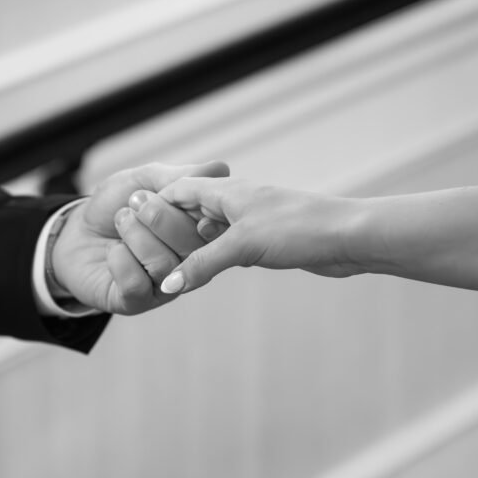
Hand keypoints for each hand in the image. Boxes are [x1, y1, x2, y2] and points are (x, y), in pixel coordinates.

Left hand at [50, 161, 229, 313]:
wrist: (76, 233)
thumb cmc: (114, 207)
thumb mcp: (143, 181)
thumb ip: (177, 177)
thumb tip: (220, 168)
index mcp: (197, 232)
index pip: (213, 224)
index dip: (192, 205)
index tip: (163, 190)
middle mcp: (188, 262)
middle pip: (192, 247)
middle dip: (160, 218)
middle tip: (135, 202)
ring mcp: (165, 285)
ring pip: (163, 265)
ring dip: (136, 235)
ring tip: (121, 220)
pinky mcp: (137, 301)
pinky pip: (137, 284)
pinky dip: (120, 260)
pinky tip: (114, 250)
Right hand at [140, 177, 364, 293]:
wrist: (349, 238)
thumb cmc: (299, 229)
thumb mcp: (242, 247)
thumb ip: (201, 265)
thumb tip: (166, 288)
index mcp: (229, 191)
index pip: (179, 189)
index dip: (153, 204)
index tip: (127, 222)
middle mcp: (239, 202)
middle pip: (193, 210)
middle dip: (169, 228)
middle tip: (142, 249)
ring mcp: (255, 221)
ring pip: (212, 231)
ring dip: (193, 246)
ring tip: (167, 265)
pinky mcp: (269, 240)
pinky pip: (231, 246)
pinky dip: (216, 257)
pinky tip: (209, 271)